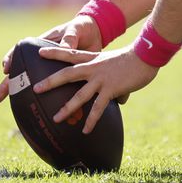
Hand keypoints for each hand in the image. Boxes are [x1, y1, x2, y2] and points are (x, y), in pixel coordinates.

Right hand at [0, 15, 103, 102]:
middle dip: (8, 85)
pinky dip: (46, 101)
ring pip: (35, 84)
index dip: (11, 60)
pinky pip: (53, 91)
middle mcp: (44, 59)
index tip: (5, 69)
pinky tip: (41, 112)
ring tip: (15, 110)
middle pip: (22, 72)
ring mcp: (52, 70)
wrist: (96, 34)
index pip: (21, 51)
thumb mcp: (75, 30)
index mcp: (43, 45)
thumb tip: (65, 49)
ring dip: (24, 96)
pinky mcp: (64, 78)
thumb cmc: (81, 28)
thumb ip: (70, 39)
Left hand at [32, 46, 156, 134]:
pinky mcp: (111, 89)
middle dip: (51, 82)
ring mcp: (101, 78)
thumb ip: (110, 80)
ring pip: (79, 95)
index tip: (39, 52)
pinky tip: (85, 130)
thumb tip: (118, 99)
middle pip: (67, 73)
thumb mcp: (114, 64)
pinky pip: (98, 107)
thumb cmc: (132, 60)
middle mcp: (93, 68)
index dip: (54, 53)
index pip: (70, 54)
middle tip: (36, 88)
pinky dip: (91, 120)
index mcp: (93, 59)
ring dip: (67, 108)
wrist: (146, 55)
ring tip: (56, 118)